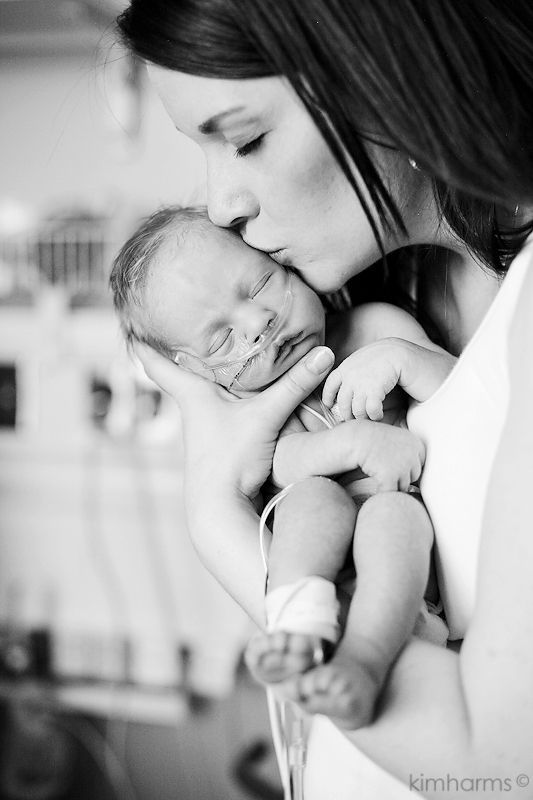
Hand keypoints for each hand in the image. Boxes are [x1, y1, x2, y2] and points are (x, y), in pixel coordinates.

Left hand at [133, 343, 334, 500]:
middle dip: (181, 349)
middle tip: (184, 322)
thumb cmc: (229, 459)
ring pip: (202, 389)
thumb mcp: (266, 416)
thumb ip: (295, 385)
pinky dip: (226, 391)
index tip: (130, 325)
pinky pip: (220, 406)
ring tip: (216, 345)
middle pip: (180, 371)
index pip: (156, 363)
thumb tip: (325, 354)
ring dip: (206, 371)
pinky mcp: (220, 440)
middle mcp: (193, 407)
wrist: (221, 507)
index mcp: (191, 393)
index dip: (143, 343)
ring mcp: (205, 425)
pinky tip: (241, 387)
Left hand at [322, 339, 405, 420]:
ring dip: (365, 417)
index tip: (330, 405)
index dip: (329, 396)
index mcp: (348, 366)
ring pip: (356, 410)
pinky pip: (370, 410)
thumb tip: (343, 399)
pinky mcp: (375, 387)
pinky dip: (375, 415)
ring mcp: (361, 380)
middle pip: (343, 403)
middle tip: (359, 420)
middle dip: (350, 415)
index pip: (330, 384)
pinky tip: (379, 413)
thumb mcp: (368, 365)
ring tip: (372, 416)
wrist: (409, 353)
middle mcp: (351, 373)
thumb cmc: (391, 361)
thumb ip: (356, 376)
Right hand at [344, 421, 424, 491]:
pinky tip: (375, 481)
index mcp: (417, 444)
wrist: (356, 438)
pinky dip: (383, 490)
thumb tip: (421, 478)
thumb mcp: (398, 439)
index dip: (407, 465)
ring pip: (403, 486)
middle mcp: (412, 455)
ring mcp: (402, 466)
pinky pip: (391, 491)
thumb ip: (411, 453)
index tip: (394, 460)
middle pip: (414, 476)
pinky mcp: (389, 476)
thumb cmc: (375, 440)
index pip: (420, 464)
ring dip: (392, 483)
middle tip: (385, 466)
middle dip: (401, 475)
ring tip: (379, 471)